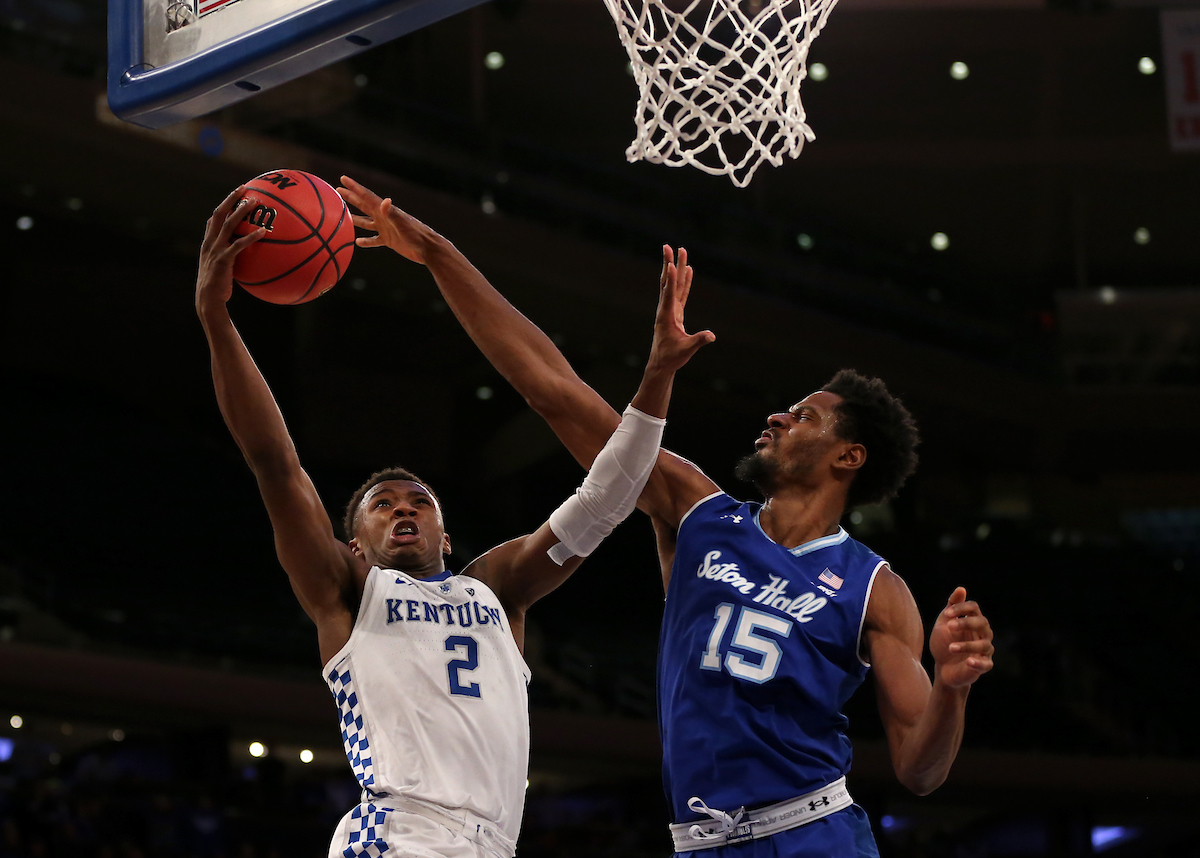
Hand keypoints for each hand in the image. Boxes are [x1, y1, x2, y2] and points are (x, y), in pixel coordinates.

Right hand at [196, 186, 264, 314]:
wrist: (208, 300)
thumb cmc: (218, 287)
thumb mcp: (221, 269)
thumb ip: (230, 258)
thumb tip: (248, 256)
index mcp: (208, 243)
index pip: (214, 219)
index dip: (224, 205)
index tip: (235, 195)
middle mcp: (209, 243)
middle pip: (219, 214)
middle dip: (231, 199)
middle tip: (244, 188)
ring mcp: (215, 250)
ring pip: (228, 224)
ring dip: (241, 211)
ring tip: (255, 202)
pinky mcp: (223, 259)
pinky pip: (238, 244)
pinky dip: (251, 236)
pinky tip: (263, 232)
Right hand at [337, 175, 433, 263]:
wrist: (427, 249)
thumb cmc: (416, 234)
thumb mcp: (402, 223)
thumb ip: (392, 213)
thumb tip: (385, 200)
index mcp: (385, 210)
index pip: (366, 196)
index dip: (354, 187)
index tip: (343, 178)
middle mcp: (384, 217)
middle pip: (364, 205)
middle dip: (351, 198)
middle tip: (337, 191)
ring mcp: (386, 228)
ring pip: (366, 222)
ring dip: (355, 219)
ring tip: (343, 216)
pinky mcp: (389, 240)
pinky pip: (374, 240)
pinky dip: (366, 241)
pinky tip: (357, 242)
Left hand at [648, 246, 715, 374]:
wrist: (661, 363)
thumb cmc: (672, 357)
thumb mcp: (686, 350)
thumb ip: (698, 341)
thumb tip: (712, 336)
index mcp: (666, 316)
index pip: (669, 294)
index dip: (670, 279)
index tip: (670, 264)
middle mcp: (666, 309)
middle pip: (669, 282)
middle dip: (670, 263)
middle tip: (669, 246)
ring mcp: (670, 309)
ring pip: (674, 284)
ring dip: (676, 267)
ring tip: (680, 251)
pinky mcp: (675, 312)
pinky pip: (680, 293)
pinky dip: (684, 281)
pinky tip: (688, 270)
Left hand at [929, 587, 993, 688]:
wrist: (942, 668)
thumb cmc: (944, 643)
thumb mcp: (944, 624)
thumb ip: (951, 607)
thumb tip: (961, 588)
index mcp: (973, 621)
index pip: (973, 608)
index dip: (961, 608)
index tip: (947, 614)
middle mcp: (983, 634)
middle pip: (982, 623)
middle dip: (966, 623)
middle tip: (949, 627)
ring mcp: (984, 650)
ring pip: (984, 644)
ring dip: (967, 645)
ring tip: (951, 648)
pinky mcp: (984, 666)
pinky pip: (986, 664)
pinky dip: (978, 662)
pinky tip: (968, 661)